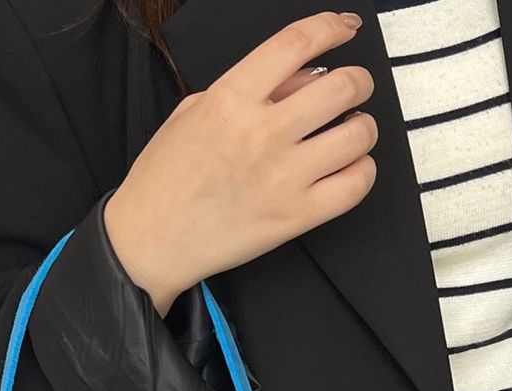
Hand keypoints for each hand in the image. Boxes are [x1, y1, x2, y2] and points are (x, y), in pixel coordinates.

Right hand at [103, 11, 376, 314]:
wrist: (148, 242)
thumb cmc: (164, 180)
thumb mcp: (193, 112)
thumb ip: (247, 88)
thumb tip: (301, 77)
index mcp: (232, 99)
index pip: (298, 43)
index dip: (332, 27)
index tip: (344, 29)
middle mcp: (262, 133)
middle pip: (342, 86)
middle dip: (358, 81)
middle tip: (354, 90)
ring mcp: (282, 178)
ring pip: (357, 134)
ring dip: (363, 126)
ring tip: (351, 131)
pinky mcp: (293, 218)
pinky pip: (354, 186)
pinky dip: (362, 170)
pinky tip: (350, 167)